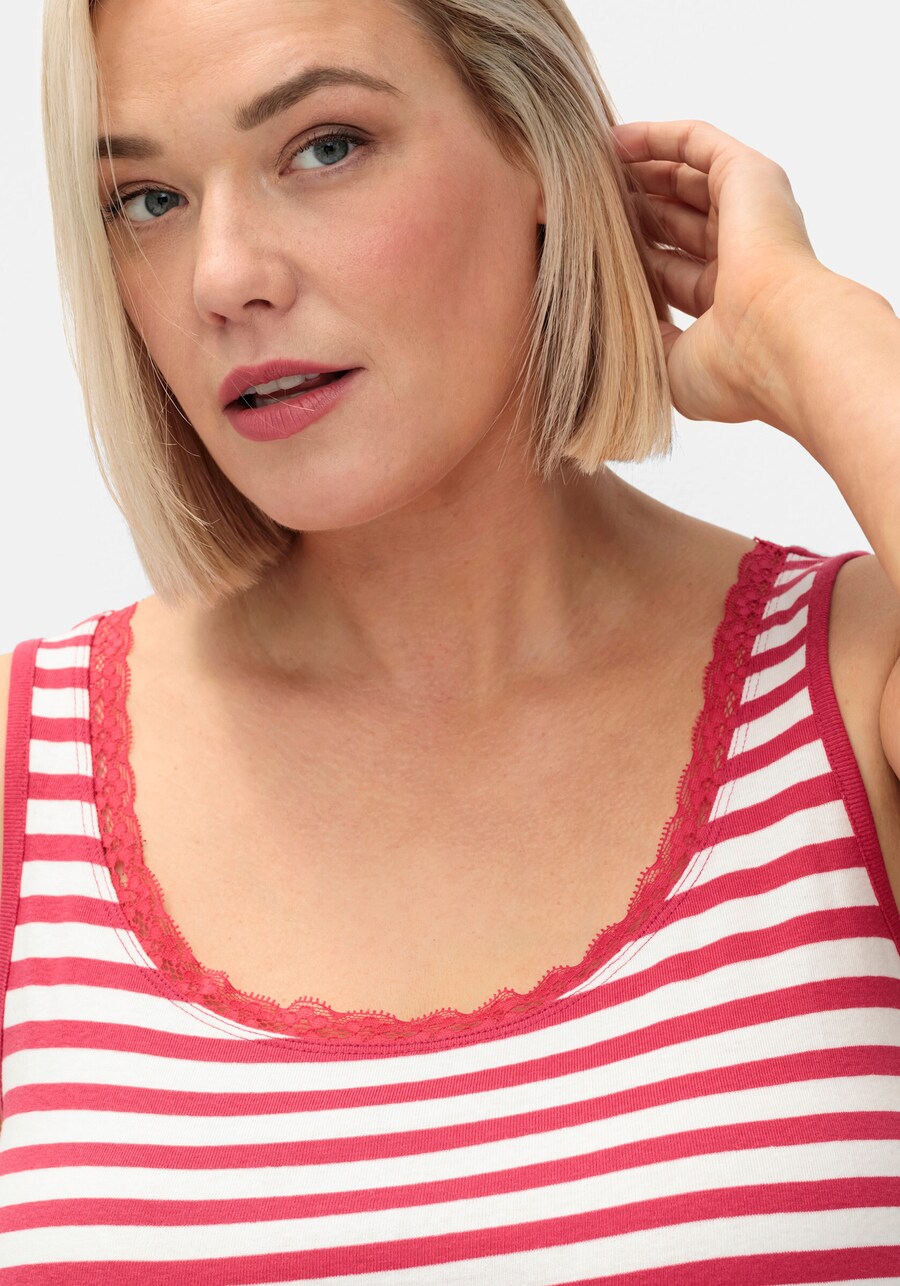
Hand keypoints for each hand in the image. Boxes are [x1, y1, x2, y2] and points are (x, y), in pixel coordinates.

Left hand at [610, 118, 835, 431]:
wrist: (776, 344)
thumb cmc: (729, 370)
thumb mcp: (668, 363)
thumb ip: (642, 338)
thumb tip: (608, 318)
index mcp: (725, 306)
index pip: (668, 270)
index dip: (629, 257)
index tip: (583, 248)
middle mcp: (742, 257)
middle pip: (674, 222)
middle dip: (630, 210)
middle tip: (578, 204)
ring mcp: (749, 214)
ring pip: (684, 180)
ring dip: (638, 171)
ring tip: (588, 167)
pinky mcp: (750, 176)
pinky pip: (698, 143)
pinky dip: (657, 138)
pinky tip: (616, 141)